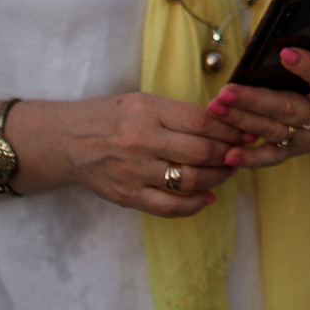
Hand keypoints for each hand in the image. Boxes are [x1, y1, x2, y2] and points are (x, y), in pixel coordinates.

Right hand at [53, 92, 240, 218]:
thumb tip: (221, 125)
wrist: (66, 141)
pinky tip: (208, 197)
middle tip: (240, 153)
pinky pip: (169, 207)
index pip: (200, 121)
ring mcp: (134, 172)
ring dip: (217, 178)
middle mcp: (141, 141)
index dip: (228, 129)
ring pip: (190, 180)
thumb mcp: (141, 102)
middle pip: (200, 152)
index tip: (243, 131)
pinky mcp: (128, 196)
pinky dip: (194, 205)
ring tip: (228, 172)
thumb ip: (177, 114)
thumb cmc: (108, 117)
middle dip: (228, 154)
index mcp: (147, 111)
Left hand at [208, 37, 309, 169]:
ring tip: (217, 109)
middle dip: (255, 101)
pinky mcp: (295, 151)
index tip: (285, 53)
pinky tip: (229, 154)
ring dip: (242, 122)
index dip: (309, 67)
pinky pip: (272, 157)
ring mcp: (308, 139)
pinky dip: (251, 158)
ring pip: (272, 131)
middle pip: (288, 110)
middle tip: (227, 91)